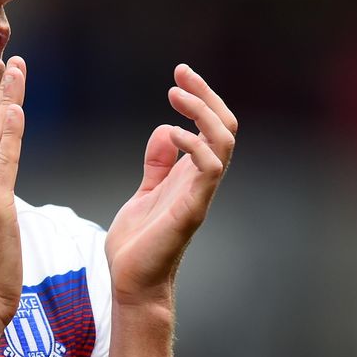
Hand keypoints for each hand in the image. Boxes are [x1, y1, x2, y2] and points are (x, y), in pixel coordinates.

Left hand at [105, 63, 236, 304]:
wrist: (131, 282)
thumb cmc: (137, 244)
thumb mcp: (145, 192)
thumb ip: (158, 165)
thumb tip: (164, 132)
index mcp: (192, 175)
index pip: (212, 127)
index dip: (201, 97)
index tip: (179, 74)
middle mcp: (201, 181)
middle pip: (225, 127)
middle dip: (207, 95)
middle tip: (181, 74)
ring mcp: (200, 194)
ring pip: (224, 142)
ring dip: (203, 112)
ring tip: (176, 95)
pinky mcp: (191, 209)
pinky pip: (210, 169)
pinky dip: (194, 144)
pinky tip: (171, 134)